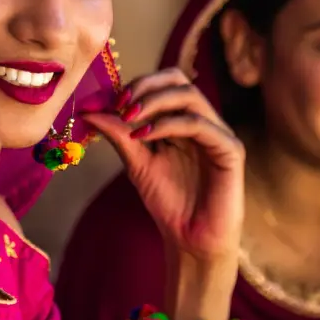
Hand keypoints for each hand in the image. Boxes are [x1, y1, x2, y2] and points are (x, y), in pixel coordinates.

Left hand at [83, 68, 243, 262]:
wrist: (190, 240)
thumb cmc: (169, 202)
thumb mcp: (136, 163)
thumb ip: (118, 135)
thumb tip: (89, 111)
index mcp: (182, 120)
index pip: (163, 83)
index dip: (135, 85)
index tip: (108, 101)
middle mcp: (202, 121)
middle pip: (178, 79)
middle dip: (146, 85)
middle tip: (120, 103)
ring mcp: (218, 133)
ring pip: (190, 96)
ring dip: (154, 101)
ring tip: (129, 118)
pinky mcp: (230, 149)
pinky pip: (200, 124)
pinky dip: (169, 124)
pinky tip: (144, 135)